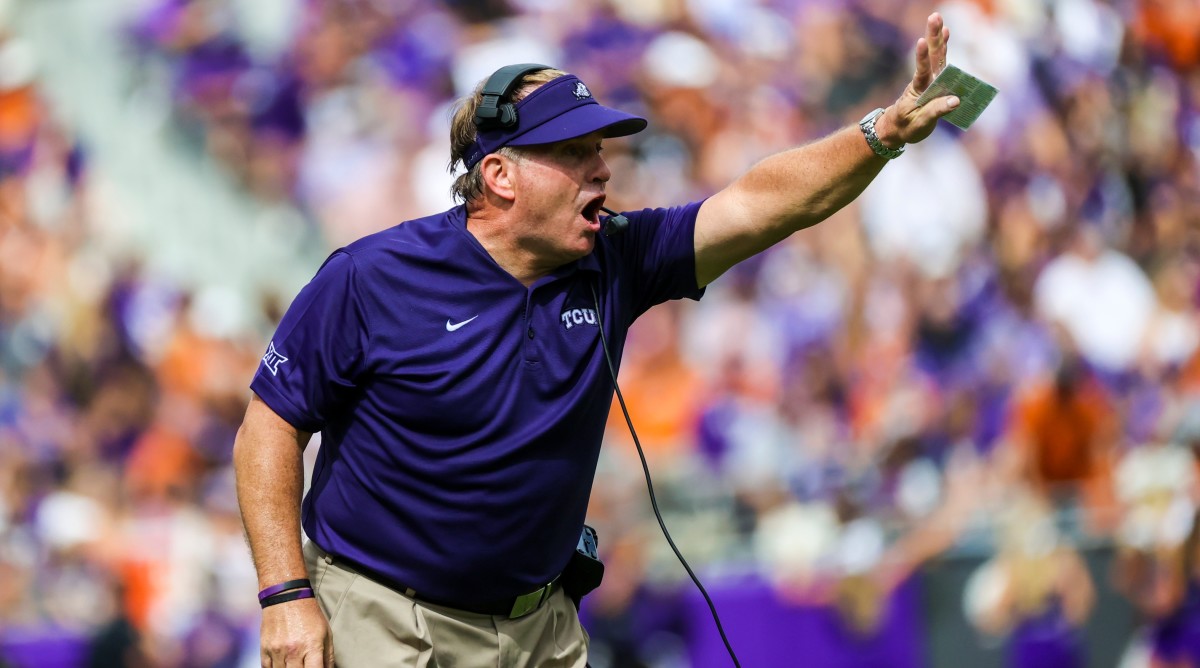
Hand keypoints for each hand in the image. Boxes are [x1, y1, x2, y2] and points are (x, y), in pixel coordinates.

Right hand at [260, 598, 334, 666]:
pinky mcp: (265, 650)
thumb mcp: (326, 633)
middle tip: (305, 665)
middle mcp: (293, 651)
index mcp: (312, 646)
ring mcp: (277, 651)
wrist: (286, 596)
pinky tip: (283, 665)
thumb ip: (328, 657)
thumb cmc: (309, 615)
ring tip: (295, 664)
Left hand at [875, 12, 957, 147]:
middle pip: (930, 57)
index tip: (922, 41)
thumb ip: (936, 111)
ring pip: (935, 56)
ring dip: (938, 37)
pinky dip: (943, 47)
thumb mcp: (920, 124)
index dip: (922, 57)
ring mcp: (928, 80)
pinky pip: (940, 62)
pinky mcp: (933, 81)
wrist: (896, 128)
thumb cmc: (907, 128)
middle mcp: (923, 81)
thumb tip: (956, 100)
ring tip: (938, 18)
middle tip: (934, 16)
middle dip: (933, 36)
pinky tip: (946, 32)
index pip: (921, 72)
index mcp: (918, 91)